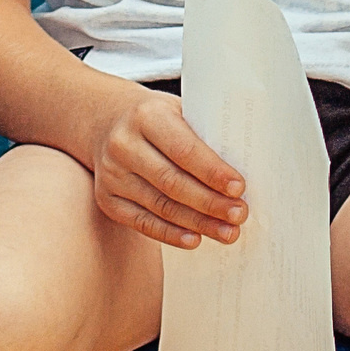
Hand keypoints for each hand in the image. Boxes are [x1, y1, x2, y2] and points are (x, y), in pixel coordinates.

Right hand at [91, 87, 248, 249]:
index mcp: (146, 115)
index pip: (184, 149)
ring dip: (198, 223)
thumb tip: (241, 172)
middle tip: (239, 215)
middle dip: (210, 203)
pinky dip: (170, 234)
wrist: (109, 123)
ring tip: (227, 232)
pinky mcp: (107, 198)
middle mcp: (123, 144)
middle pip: (172, 182)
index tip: (239, 188)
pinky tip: (195, 239)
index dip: (212, 172)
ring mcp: (112, 174)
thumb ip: (203, 134)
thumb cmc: (158, 119)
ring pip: (160, 206)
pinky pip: (142, 222)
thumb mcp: (178, 111)